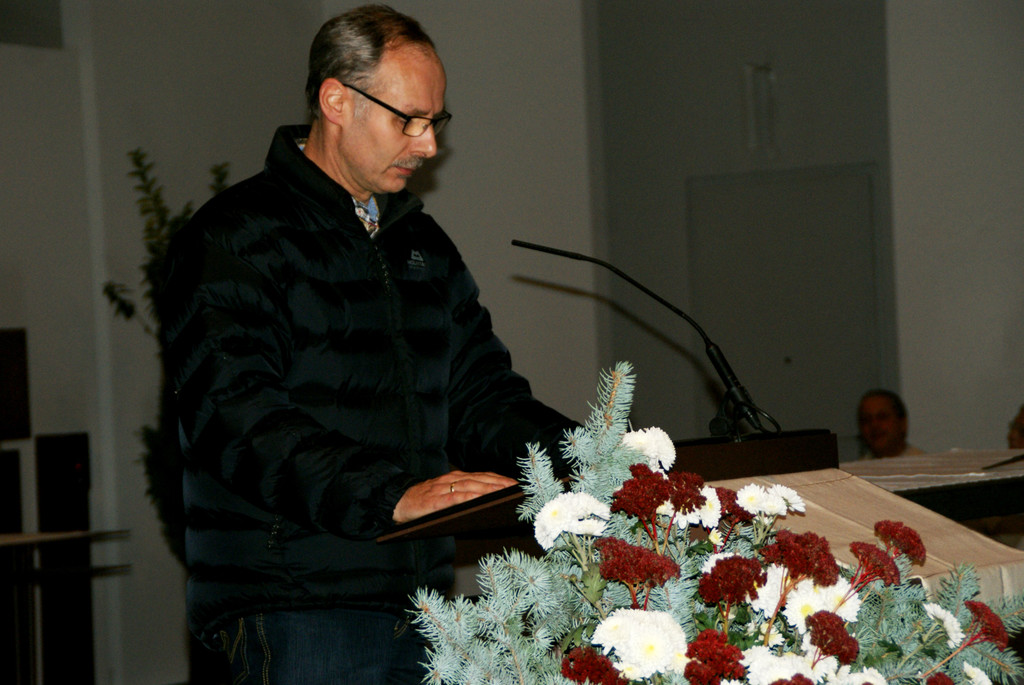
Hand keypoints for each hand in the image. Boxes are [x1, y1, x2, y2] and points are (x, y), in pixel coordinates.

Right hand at [392, 470, 517, 523]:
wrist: (398, 501)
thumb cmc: (425, 501)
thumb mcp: (446, 494)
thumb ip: (463, 495)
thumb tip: (486, 503)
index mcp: (455, 478)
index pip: (482, 476)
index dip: (499, 479)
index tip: (515, 484)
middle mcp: (451, 480)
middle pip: (479, 480)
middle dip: (498, 484)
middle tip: (514, 490)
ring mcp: (442, 489)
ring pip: (469, 487)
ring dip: (487, 489)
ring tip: (502, 494)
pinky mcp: (434, 501)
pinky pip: (453, 498)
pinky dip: (467, 498)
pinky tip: (478, 500)